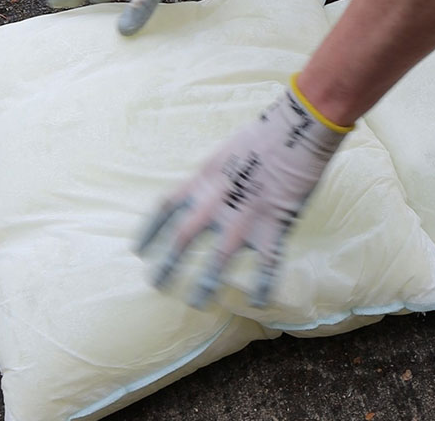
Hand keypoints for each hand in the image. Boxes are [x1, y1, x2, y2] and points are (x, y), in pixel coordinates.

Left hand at [135, 75, 352, 308]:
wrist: (296, 130)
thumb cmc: (263, 135)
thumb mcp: (225, 153)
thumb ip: (213, 178)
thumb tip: (207, 193)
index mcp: (202, 180)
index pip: (165, 208)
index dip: (150, 231)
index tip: (138, 250)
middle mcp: (216, 202)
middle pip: (182, 239)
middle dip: (168, 265)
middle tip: (156, 284)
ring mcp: (244, 217)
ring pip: (217, 260)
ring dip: (206, 284)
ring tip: (197, 303)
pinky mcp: (273, 226)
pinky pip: (267, 264)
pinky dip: (264, 286)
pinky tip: (260, 303)